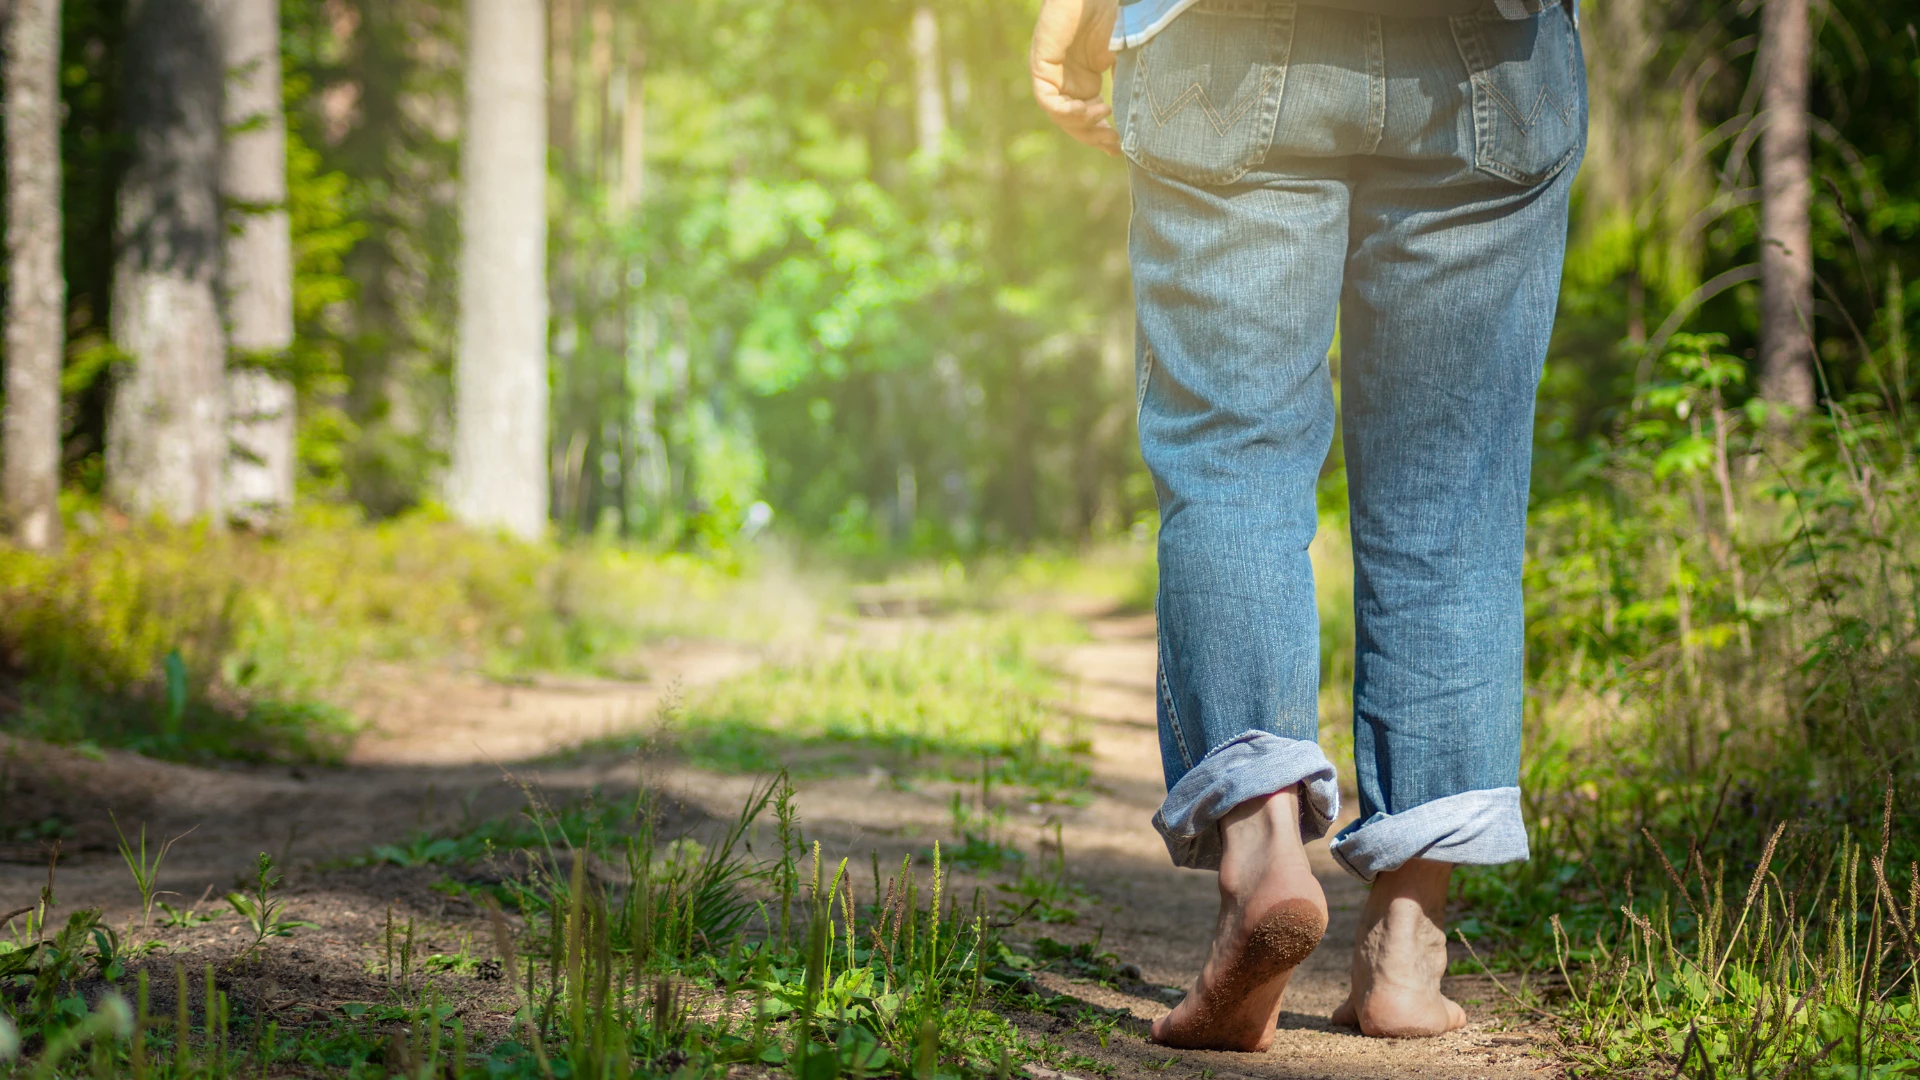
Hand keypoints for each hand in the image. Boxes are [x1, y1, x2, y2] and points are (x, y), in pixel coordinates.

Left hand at [1030, 0, 1119, 154]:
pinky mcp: (1040, 65)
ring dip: (1083, 125)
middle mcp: (1067, 80)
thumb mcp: (1124, 58)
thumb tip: (1140, 118)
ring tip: (1104, 117)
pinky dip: (1067, 111)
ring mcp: (1052, 74)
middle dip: (1093, 137)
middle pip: (1073, 122)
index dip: (1101, 136)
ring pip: (1060, 116)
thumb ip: (1126, 84)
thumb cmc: (1114, 15)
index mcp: (1084, 80)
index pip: (1088, 118)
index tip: (1119, 149)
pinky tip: (1088, 108)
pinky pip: (1047, 101)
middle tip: (1114, 145)